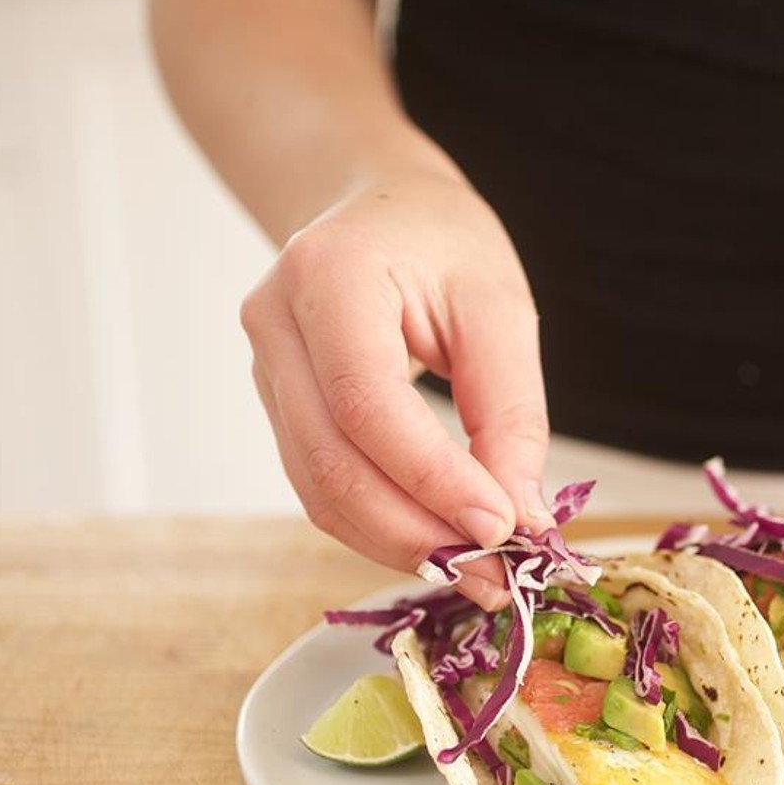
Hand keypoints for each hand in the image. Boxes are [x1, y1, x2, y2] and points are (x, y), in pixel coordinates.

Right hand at [240, 167, 551, 602]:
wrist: (378, 208)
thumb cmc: (442, 242)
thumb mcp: (500, 308)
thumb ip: (511, 412)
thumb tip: (520, 518)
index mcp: (329, 277)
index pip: (367, 404)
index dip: (433, 480)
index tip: (502, 528)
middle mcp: (275, 324)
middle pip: (331, 462)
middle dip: (417, 533)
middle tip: (496, 577)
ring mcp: (263, 368)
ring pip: (318, 489)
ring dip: (398, 544)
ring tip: (476, 574)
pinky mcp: (277, 406)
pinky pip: (320, 485)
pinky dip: (379, 526)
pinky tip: (437, 544)